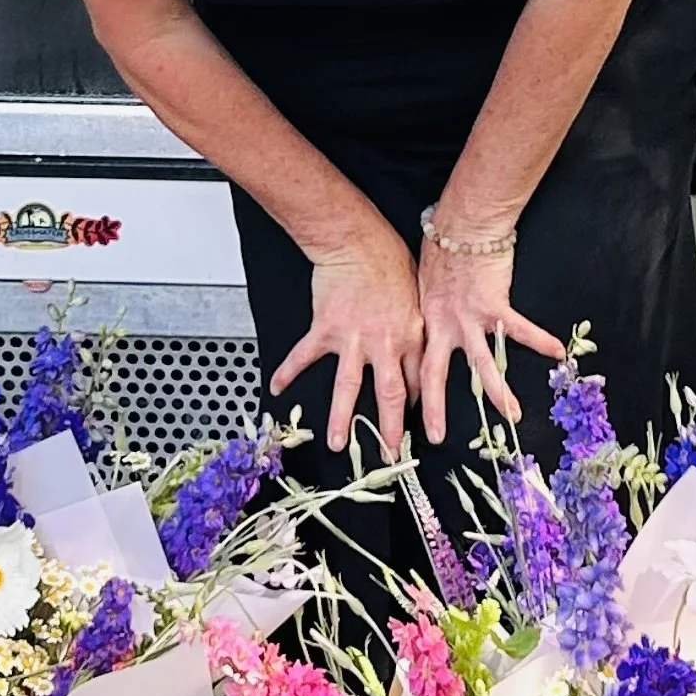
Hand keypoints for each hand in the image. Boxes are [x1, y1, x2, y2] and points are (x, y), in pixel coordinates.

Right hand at [270, 221, 424, 458]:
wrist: (356, 240)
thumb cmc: (389, 260)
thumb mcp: (417, 296)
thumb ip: (415, 328)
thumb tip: (418, 355)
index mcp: (410, 335)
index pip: (417, 380)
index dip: (418, 405)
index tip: (416, 425)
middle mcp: (383, 343)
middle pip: (390, 395)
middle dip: (389, 429)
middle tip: (389, 455)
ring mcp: (352, 338)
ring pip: (348, 386)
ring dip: (342, 418)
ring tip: (337, 443)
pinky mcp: (325, 329)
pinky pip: (304, 356)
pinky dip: (288, 372)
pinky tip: (276, 388)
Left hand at [417, 238, 561, 443]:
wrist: (460, 225)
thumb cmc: (442, 251)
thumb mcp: (421, 285)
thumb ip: (425, 310)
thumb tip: (422, 325)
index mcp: (424, 323)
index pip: (414, 364)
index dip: (412, 390)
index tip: (409, 413)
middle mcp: (443, 326)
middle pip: (434, 374)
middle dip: (434, 407)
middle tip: (434, 436)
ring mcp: (469, 318)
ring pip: (483, 362)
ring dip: (497, 391)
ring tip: (511, 415)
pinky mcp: (494, 305)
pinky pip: (520, 328)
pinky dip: (540, 339)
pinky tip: (559, 352)